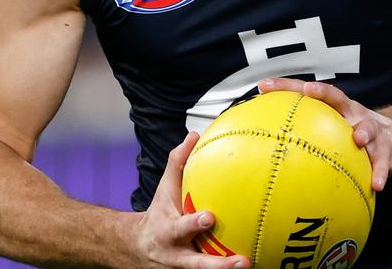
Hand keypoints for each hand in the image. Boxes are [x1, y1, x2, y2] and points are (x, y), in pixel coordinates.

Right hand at [129, 131, 249, 268]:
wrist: (138, 248)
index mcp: (169, 230)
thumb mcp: (164, 189)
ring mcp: (185, 267)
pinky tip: (253, 265)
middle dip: (215, 264)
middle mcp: (177, 254)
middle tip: (239, 261)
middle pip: (195, 263)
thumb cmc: (160, 213)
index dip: (194, 223)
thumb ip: (178, 162)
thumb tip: (193, 135)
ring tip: (248, 265)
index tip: (209, 217)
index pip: (181, 227)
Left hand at [258, 78, 391, 191]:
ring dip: (363, 132)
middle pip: (338, 98)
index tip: (263, 85)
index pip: (307, 93)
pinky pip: (383, 163)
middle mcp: (352, 113)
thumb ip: (306, 136)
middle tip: (310, 90)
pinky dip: (380, 173)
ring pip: (367, 128)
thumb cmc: (354, 135)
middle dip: (324, 92)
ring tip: (358, 139)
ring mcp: (372, 129)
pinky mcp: (387, 150)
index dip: (285, 86)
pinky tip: (376, 185)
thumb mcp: (334, 130)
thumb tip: (266, 152)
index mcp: (335, 108)